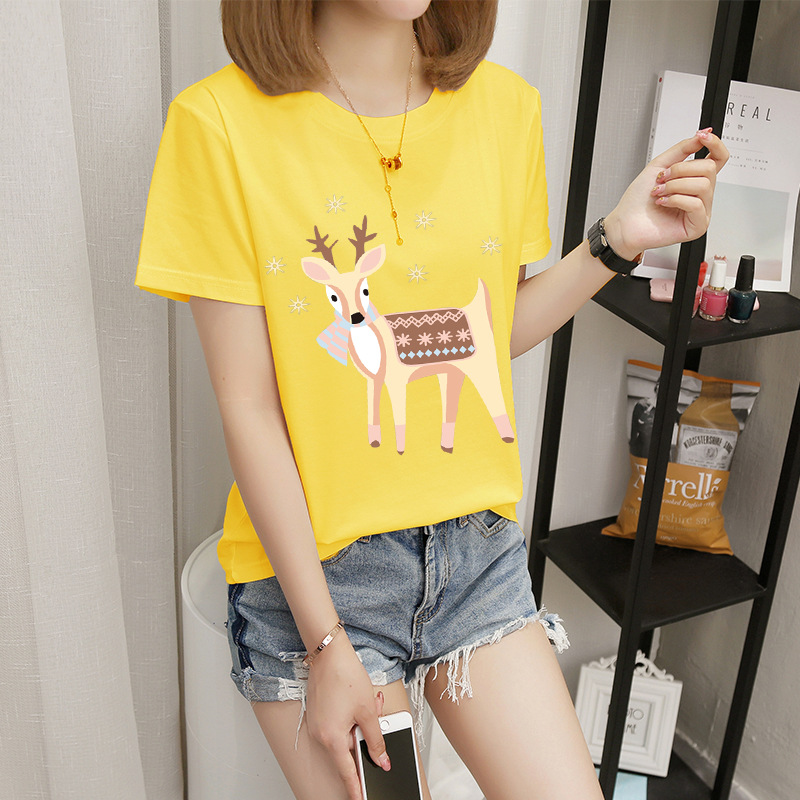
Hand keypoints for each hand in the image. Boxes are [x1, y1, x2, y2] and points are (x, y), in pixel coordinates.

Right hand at [305, 634, 389, 799]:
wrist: (328, 652)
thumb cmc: (345, 676)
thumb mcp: (367, 711)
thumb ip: (376, 740)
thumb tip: (381, 760)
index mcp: (332, 738)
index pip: (347, 772)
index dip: (357, 788)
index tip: (362, 798)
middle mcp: (321, 735)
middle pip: (349, 748)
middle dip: (367, 737)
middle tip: (378, 714)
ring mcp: (318, 724)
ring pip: (346, 734)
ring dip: (361, 723)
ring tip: (372, 701)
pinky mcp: (319, 714)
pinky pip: (339, 724)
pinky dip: (352, 716)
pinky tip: (361, 700)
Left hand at [603, 128, 728, 260]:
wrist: (625, 224)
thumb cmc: (637, 201)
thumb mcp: (658, 165)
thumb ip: (683, 149)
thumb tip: (704, 134)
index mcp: (694, 179)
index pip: (718, 159)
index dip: (715, 144)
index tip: (702, 137)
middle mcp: (700, 194)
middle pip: (709, 168)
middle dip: (680, 170)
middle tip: (662, 179)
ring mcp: (700, 211)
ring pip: (703, 185)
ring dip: (675, 186)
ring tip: (660, 193)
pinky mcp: (697, 226)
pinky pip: (696, 204)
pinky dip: (676, 200)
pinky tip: (663, 203)